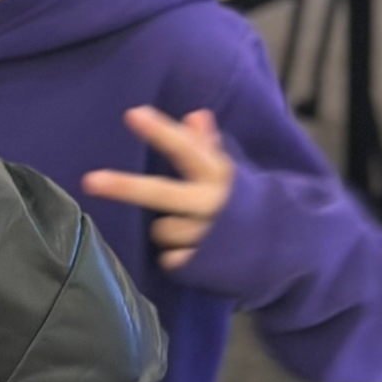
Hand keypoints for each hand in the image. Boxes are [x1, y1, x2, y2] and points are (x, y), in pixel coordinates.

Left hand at [82, 107, 233, 270]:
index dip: (160, 132)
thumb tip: (195, 114)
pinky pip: (169, 259)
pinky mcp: (204, 267)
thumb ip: (209, 147)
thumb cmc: (248, 205)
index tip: (132, 114)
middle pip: (162, 194)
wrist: (291, 250)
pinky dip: (177, 256)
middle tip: (90, 181)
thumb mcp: (234, 174)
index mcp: (220, 175)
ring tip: (194, 229)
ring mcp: (209, 237)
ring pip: (161, 230)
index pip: (186, 148)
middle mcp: (214, 204)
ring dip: (169, 229)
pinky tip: (196, 252)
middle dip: (126, 187)